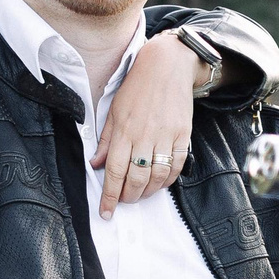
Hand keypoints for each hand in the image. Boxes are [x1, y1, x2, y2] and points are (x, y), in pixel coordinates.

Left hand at [90, 31, 200, 216]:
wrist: (167, 66)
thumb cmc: (137, 87)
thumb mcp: (114, 110)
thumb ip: (106, 140)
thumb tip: (96, 164)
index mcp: (123, 130)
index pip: (115, 171)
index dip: (109, 196)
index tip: (106, 212)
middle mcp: (144, 136)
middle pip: (136, 178)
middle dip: (128, 196)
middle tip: (124, 200)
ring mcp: (165, 136)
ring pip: (157, 176)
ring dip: (148, 191)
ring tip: (140, 193)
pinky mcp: (182, 135)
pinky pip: (177, 165)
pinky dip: (168, 179)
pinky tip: (160, 182)